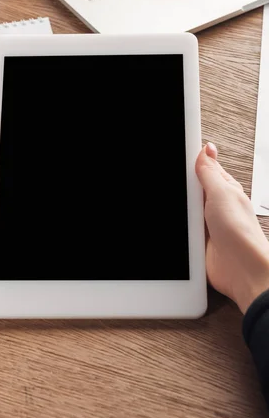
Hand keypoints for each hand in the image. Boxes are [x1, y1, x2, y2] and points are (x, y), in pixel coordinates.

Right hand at [196, 143, 268, 312]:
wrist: (242, 269)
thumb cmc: (241, 232)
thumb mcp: (222, 192)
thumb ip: (210, 171)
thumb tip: (206, 148)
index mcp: (224, 188)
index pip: (202, 168)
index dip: (188, 163)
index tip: (175, 158)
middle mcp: (215, 205)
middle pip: (189, 189)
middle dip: (181, 189)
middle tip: (181, 196)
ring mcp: (206, 223)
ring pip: (184, 210)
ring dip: (180, 211)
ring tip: (183, 215)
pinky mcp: (198, 241)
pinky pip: (182, 231)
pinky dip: (179, 230)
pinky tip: (179, 230)